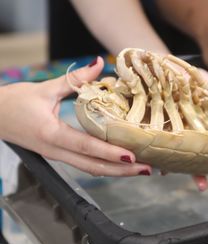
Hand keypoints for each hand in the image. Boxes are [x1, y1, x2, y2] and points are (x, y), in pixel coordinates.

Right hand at [0, 57, 151, 176]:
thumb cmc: (13, 103)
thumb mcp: (44, 88)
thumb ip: (74, 79)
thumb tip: (98, 62)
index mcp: (51, 134)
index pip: (86, 146)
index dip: (109, 153)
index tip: (131, 157)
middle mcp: (56, 151)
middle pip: (93, 167)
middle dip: (122, 171)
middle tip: (148, 169)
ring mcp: (57, 156)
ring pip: (90, 170)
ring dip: (117, 172)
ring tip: (141, 170)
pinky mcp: (59, 156)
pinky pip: (85, 165)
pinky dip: (105, 167)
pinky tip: (120, 164)